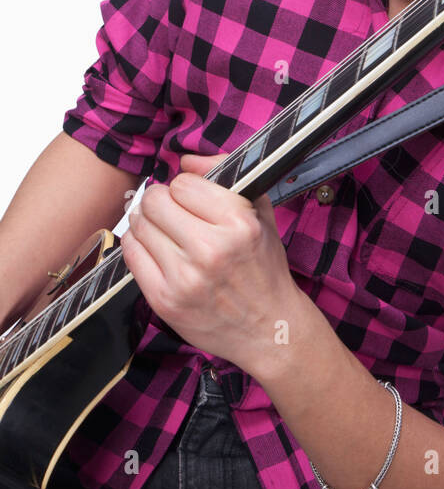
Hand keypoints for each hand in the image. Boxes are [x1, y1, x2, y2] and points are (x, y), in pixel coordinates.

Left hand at [120, 151, 309, 378]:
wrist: (268, 328)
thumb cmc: (263, 267)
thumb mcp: (260, 213)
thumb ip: (226, 175)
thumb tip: (185, 160)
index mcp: (238, 223)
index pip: (182, 184)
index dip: (184, 188)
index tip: (190, 198)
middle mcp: (211, 250)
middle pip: (155, 202)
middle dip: (159, 201)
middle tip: (169, 211)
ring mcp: (185, 278)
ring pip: (138, 226)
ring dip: (147, 223)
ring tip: (163, 231)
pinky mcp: (165, 301)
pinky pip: (130, 256)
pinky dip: (137, 246)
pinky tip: (154, 249)